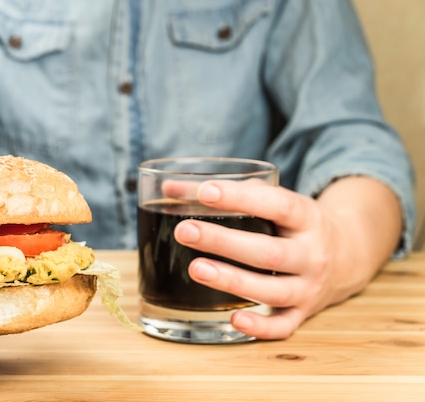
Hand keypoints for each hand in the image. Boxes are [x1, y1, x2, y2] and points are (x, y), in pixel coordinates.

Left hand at [173, 176, 401, 339]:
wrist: (348, 256)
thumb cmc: (296, 224)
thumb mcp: (276, 200)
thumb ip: (232, 192)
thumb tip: (170, 190)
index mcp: (307, 218)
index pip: (277, 205)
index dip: (241, 198)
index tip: (205, 192)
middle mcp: (312, 254)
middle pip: (269, 252)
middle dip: (224, 242)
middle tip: (185, 231)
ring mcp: (309, 287)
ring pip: (273, 290)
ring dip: (233, 281)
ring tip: (196, 269)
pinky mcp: (304, 313)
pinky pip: (284, 326)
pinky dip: (260, 328)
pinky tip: (232, 319)